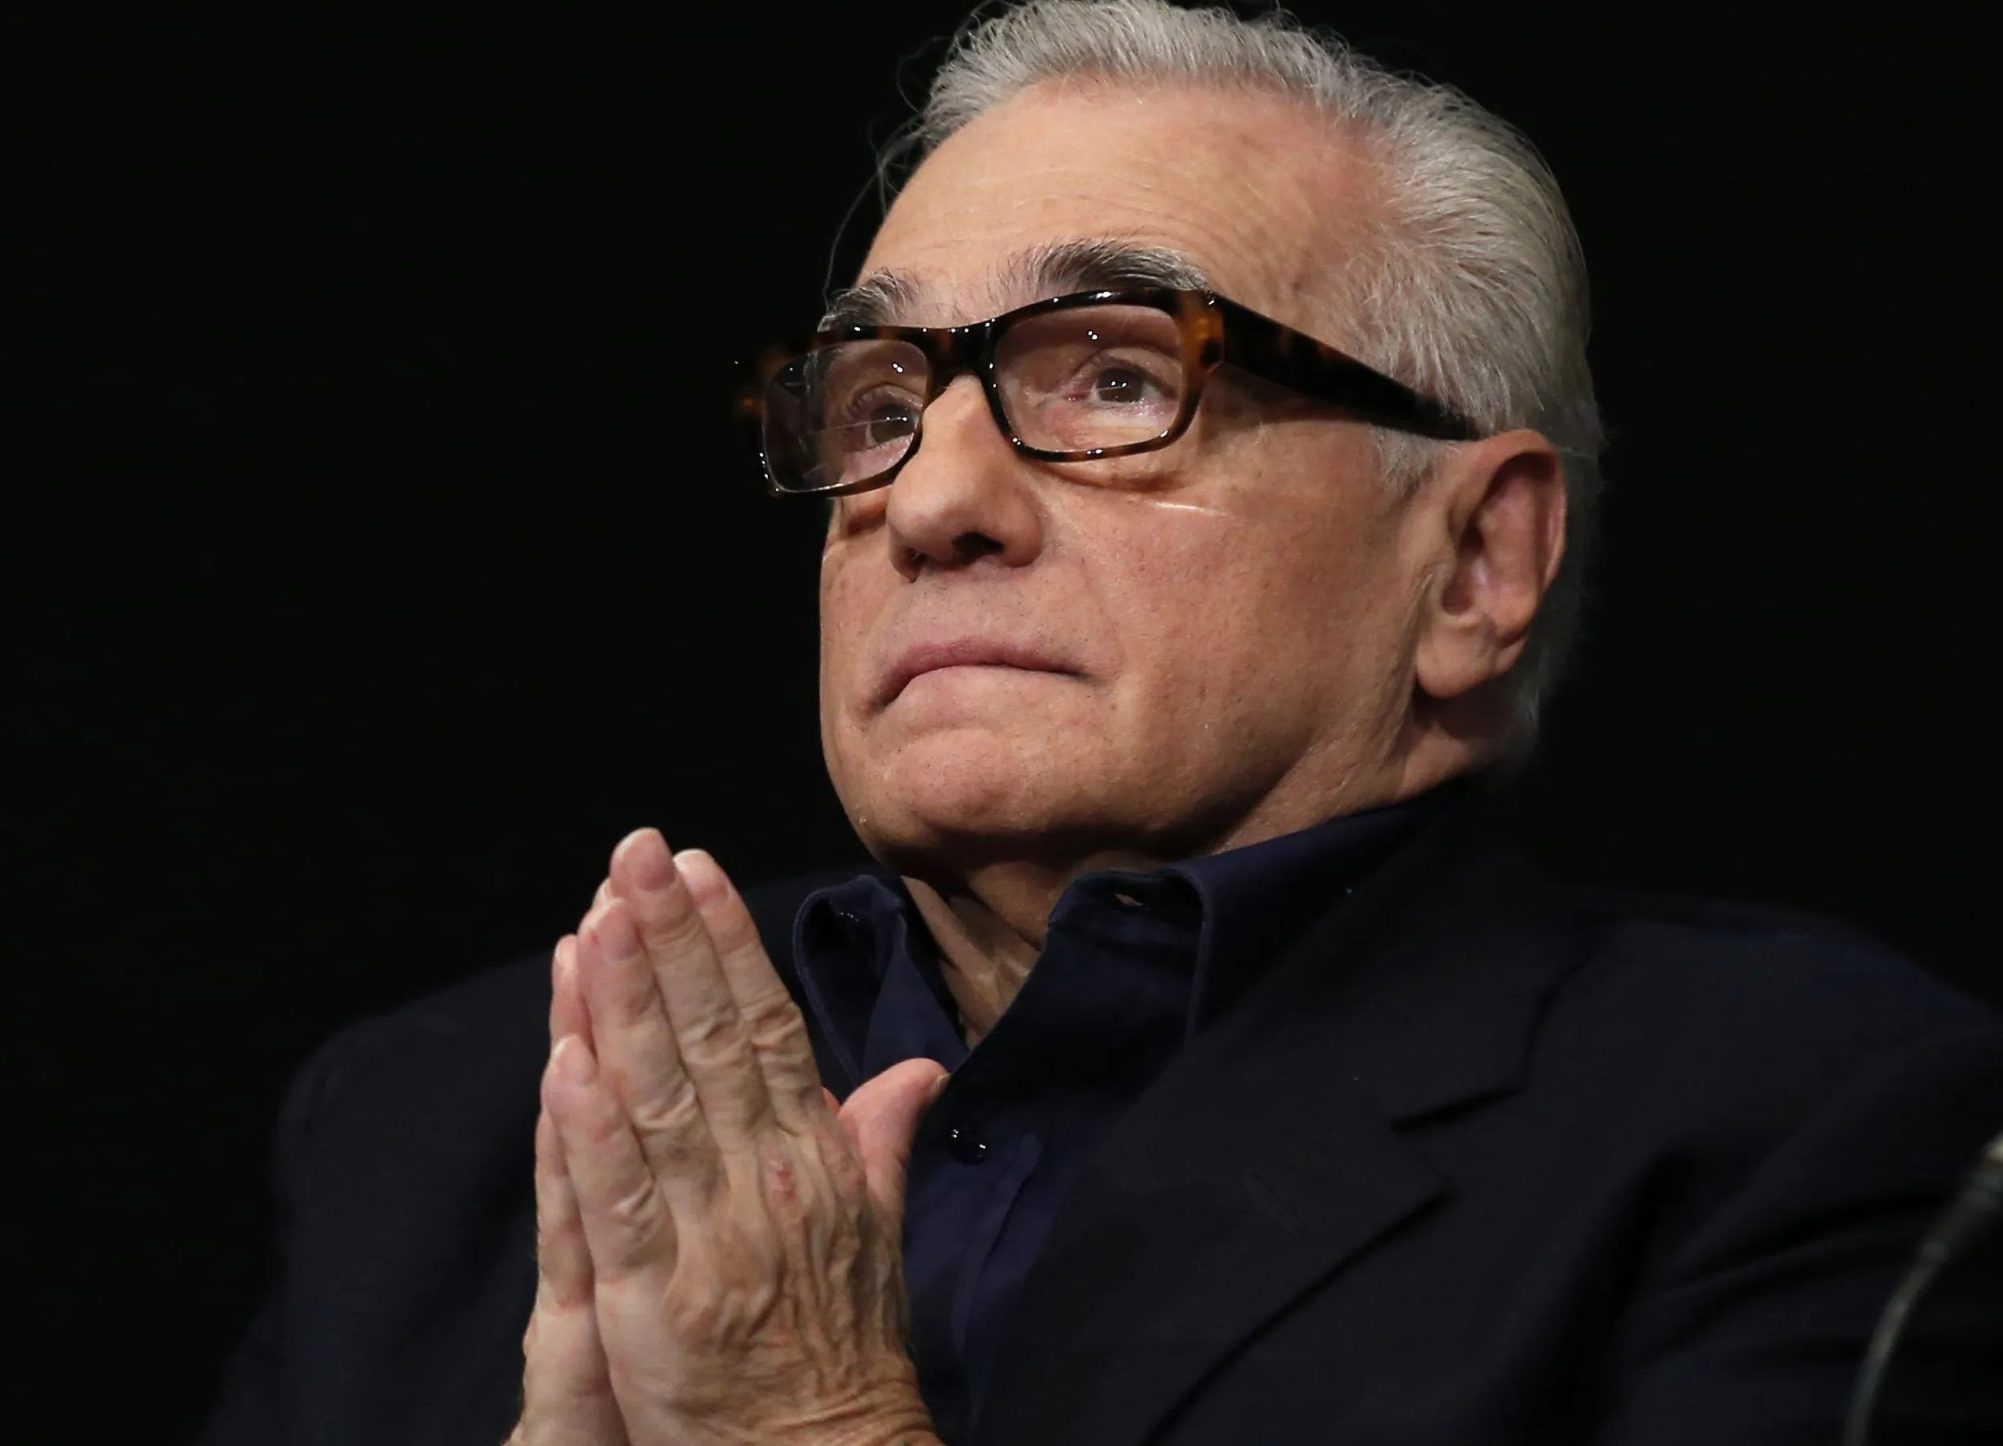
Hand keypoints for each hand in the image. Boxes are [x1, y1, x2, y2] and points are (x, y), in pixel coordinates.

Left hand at [522, 829, 946, 1445]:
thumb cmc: (846, 1342)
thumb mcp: (878, 1228)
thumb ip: (878, 1137)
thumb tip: (914, 1068)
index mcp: (816, 1155)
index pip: (768, 1025)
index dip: (728, 943)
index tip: (695, 867)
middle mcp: (767, 1177)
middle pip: (712, 1038)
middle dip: (671, 938)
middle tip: (636, 850)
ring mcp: (710, 1234)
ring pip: (661, 1098)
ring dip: (627, 1004)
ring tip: (596, 918)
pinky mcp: (652, 1299)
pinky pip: (620, 1201)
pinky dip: (593, 1132)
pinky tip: (568, 1062)